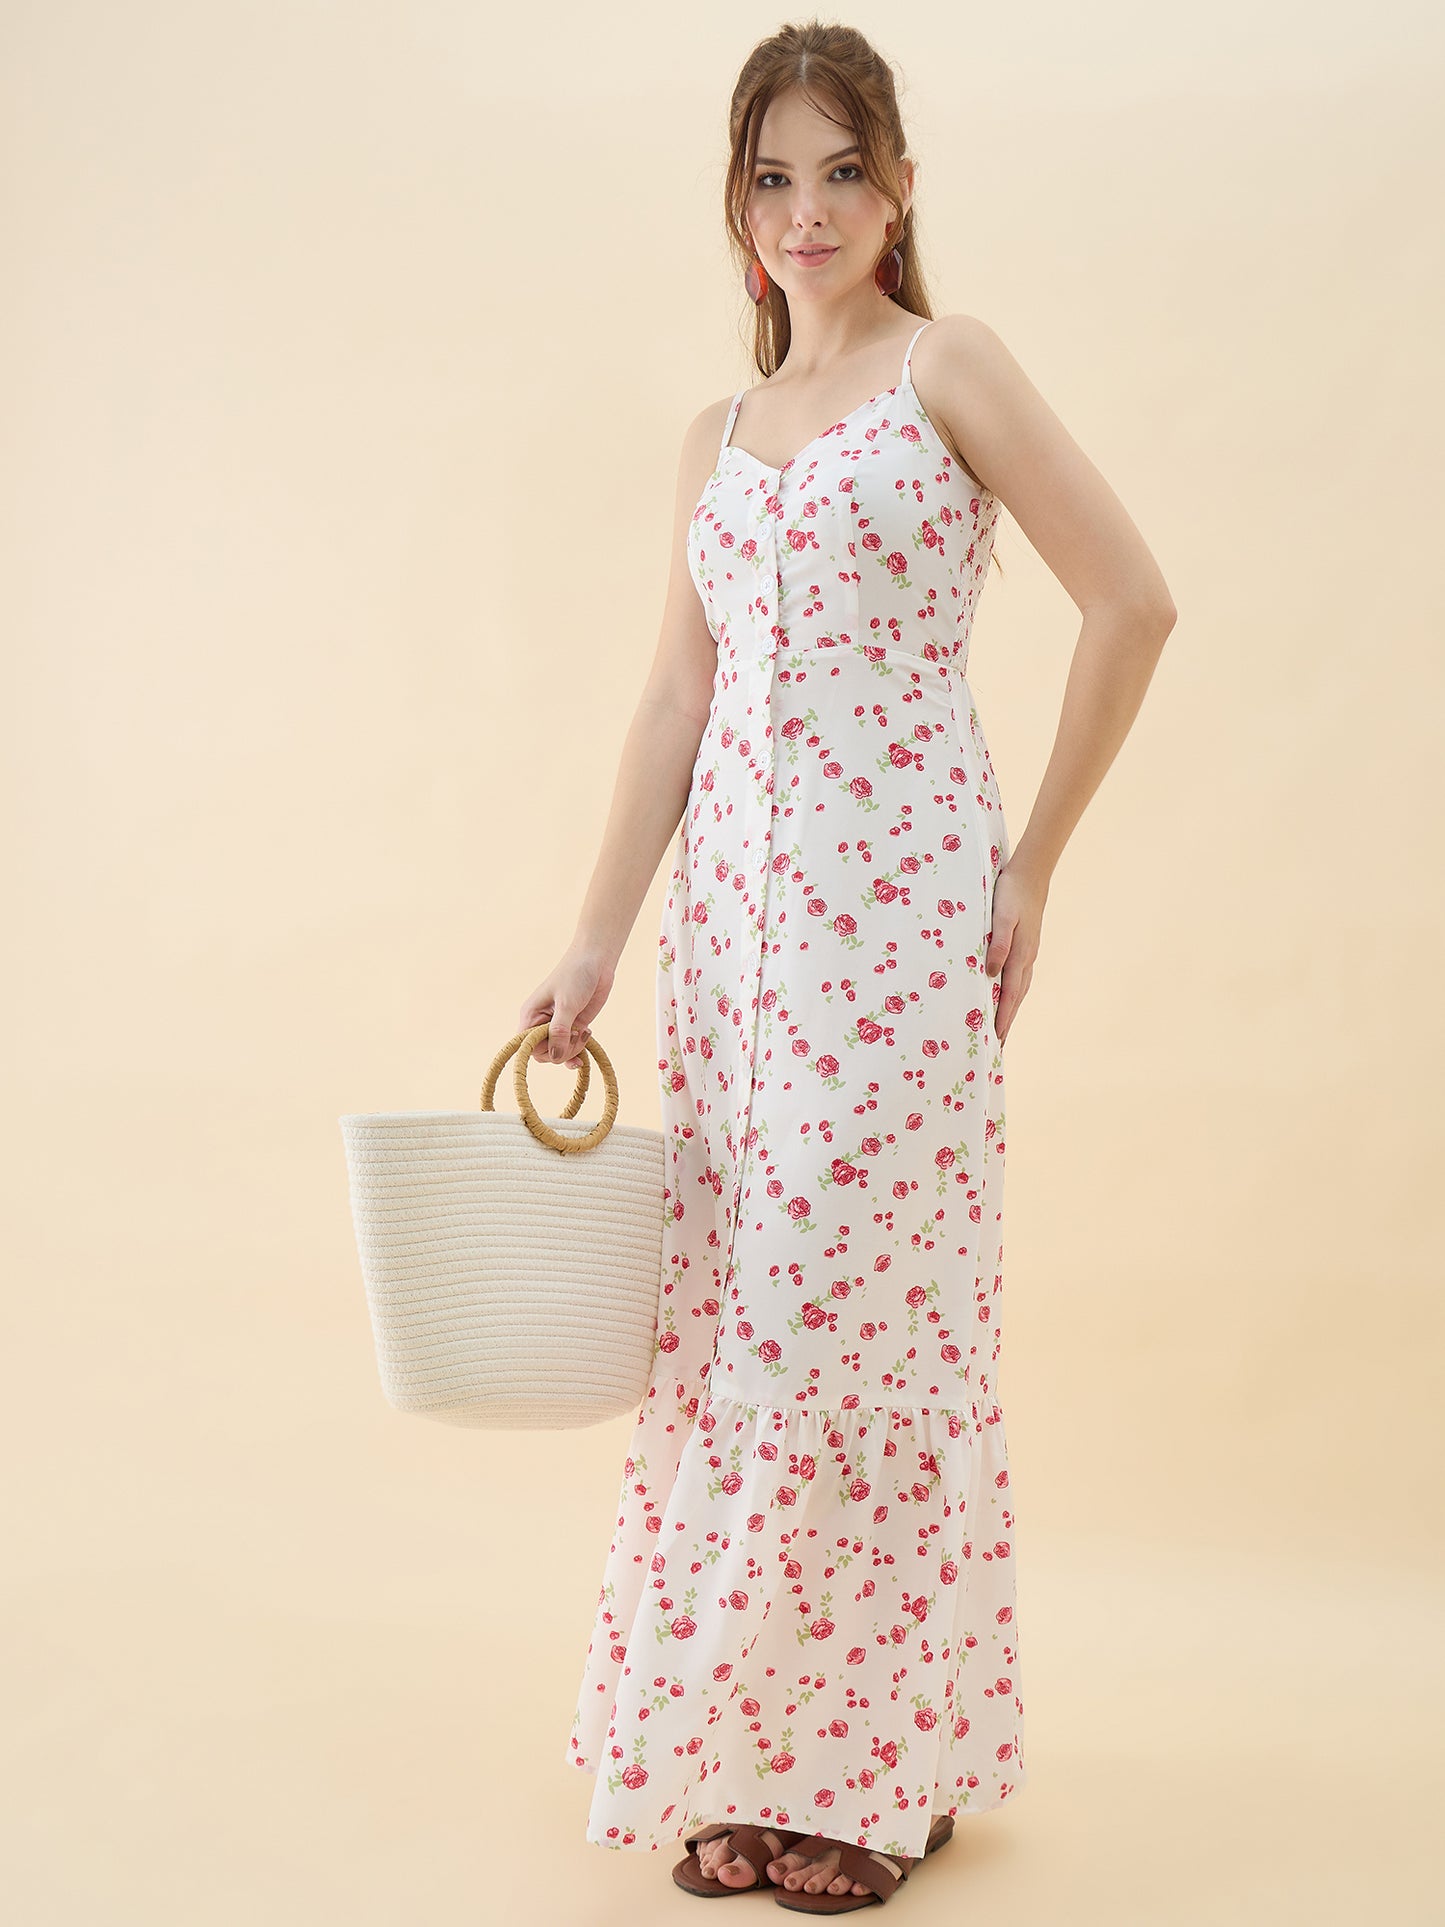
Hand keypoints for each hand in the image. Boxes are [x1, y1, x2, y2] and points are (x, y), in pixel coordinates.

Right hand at [517, 942, 615, 1070]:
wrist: (596, 961)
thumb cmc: (576, 976)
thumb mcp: (567, 1003)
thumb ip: (560, 1031)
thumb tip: (555, 1055)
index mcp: (531, 1015)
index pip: (527, 1046)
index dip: (541, 1049)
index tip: (559, 1041)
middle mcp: (541, 1023)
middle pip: (544, 1053)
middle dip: (561, 1050)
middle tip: (575, 1034)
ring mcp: (558, 1026)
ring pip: (559, 1052)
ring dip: (573, 1049)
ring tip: (584, 1032)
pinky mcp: (574, 1026)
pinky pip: (571, 1048)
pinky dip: (579, 1050)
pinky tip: (587, 1039)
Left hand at [984, 857, 1046, 1046]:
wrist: (1030, 874)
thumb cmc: (1010, 894)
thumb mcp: (1001, 916)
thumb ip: (997, 944)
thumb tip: (991, 974)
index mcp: (1019, 955)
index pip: (1009, 994)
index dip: (1002, 1017)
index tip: (995, 1039)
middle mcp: (1026, 959)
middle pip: (1015, 998)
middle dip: (1007, 1023)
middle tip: (997, 1047)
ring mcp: (1028, 954)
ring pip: (1019, 990)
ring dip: (1010, 1011)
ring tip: (1002, 1030)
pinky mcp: (1026, 947)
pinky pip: (1019, 978)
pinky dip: (1013, 994)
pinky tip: (1008, 998)